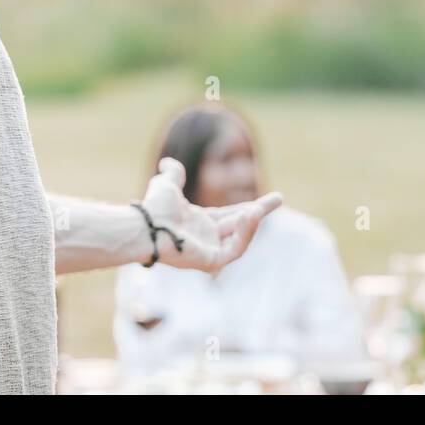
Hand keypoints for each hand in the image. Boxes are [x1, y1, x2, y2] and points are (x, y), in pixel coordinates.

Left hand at [141, 158, 282, 272]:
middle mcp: (206, 238)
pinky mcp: (210, 262)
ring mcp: (209, 252)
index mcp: (200, 223)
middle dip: (260, 213)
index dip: (249, 207)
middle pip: (241, 227)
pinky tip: (248, 216)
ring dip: (252, 224)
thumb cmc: (154, 208)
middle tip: (279, 198)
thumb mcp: (167, 184)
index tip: (271, 198)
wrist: (146, 224)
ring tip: (260, 208)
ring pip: (240, 240)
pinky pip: (234, 249)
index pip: (232, 215)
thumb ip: (174, 173)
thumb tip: (168, 162)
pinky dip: (244, 233)